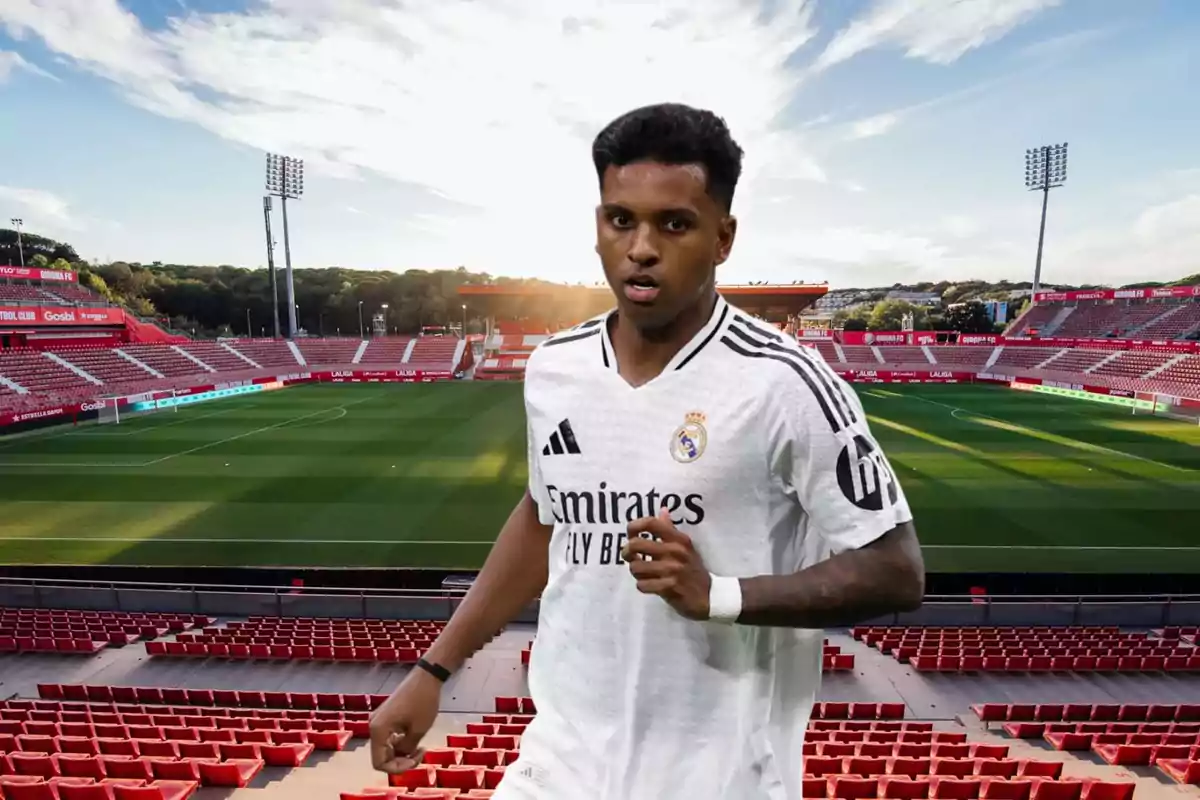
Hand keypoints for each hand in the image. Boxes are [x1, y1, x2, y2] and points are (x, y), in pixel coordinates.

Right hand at [369, 667, 441, 773]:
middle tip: (421, 753)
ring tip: (421, 748)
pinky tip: (415, 740)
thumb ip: (407, 749)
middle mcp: (373, 725)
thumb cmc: (423, 701)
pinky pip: (389, 738)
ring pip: (386, 748)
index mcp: (378, 729)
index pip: (379, 763)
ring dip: (402, 752)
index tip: (415, 760)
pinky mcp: (386, 717)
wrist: (426, 677)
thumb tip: (402, 756)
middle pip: (382, 756)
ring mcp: (379, 721)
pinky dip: (401, 743)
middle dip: (401, 760)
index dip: (397, 768)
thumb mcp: (418, 730)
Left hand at [622, 506, 711, 620]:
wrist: (710, 596)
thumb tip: (662, 510)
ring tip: (642, 573)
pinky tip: (649, 585)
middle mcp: (674, 552)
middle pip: (636, 544)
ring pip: (636, 567)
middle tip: (630, 556)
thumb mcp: (686, 547)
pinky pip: (642, 585)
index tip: (631, 534)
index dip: (634, 526)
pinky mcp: (669, 587)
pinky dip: (642, 586)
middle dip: (627, 552)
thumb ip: (670, 530)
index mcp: (678, 539)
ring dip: (635, 571)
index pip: (651, 523)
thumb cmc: (694, 569)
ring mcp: (672, 570)